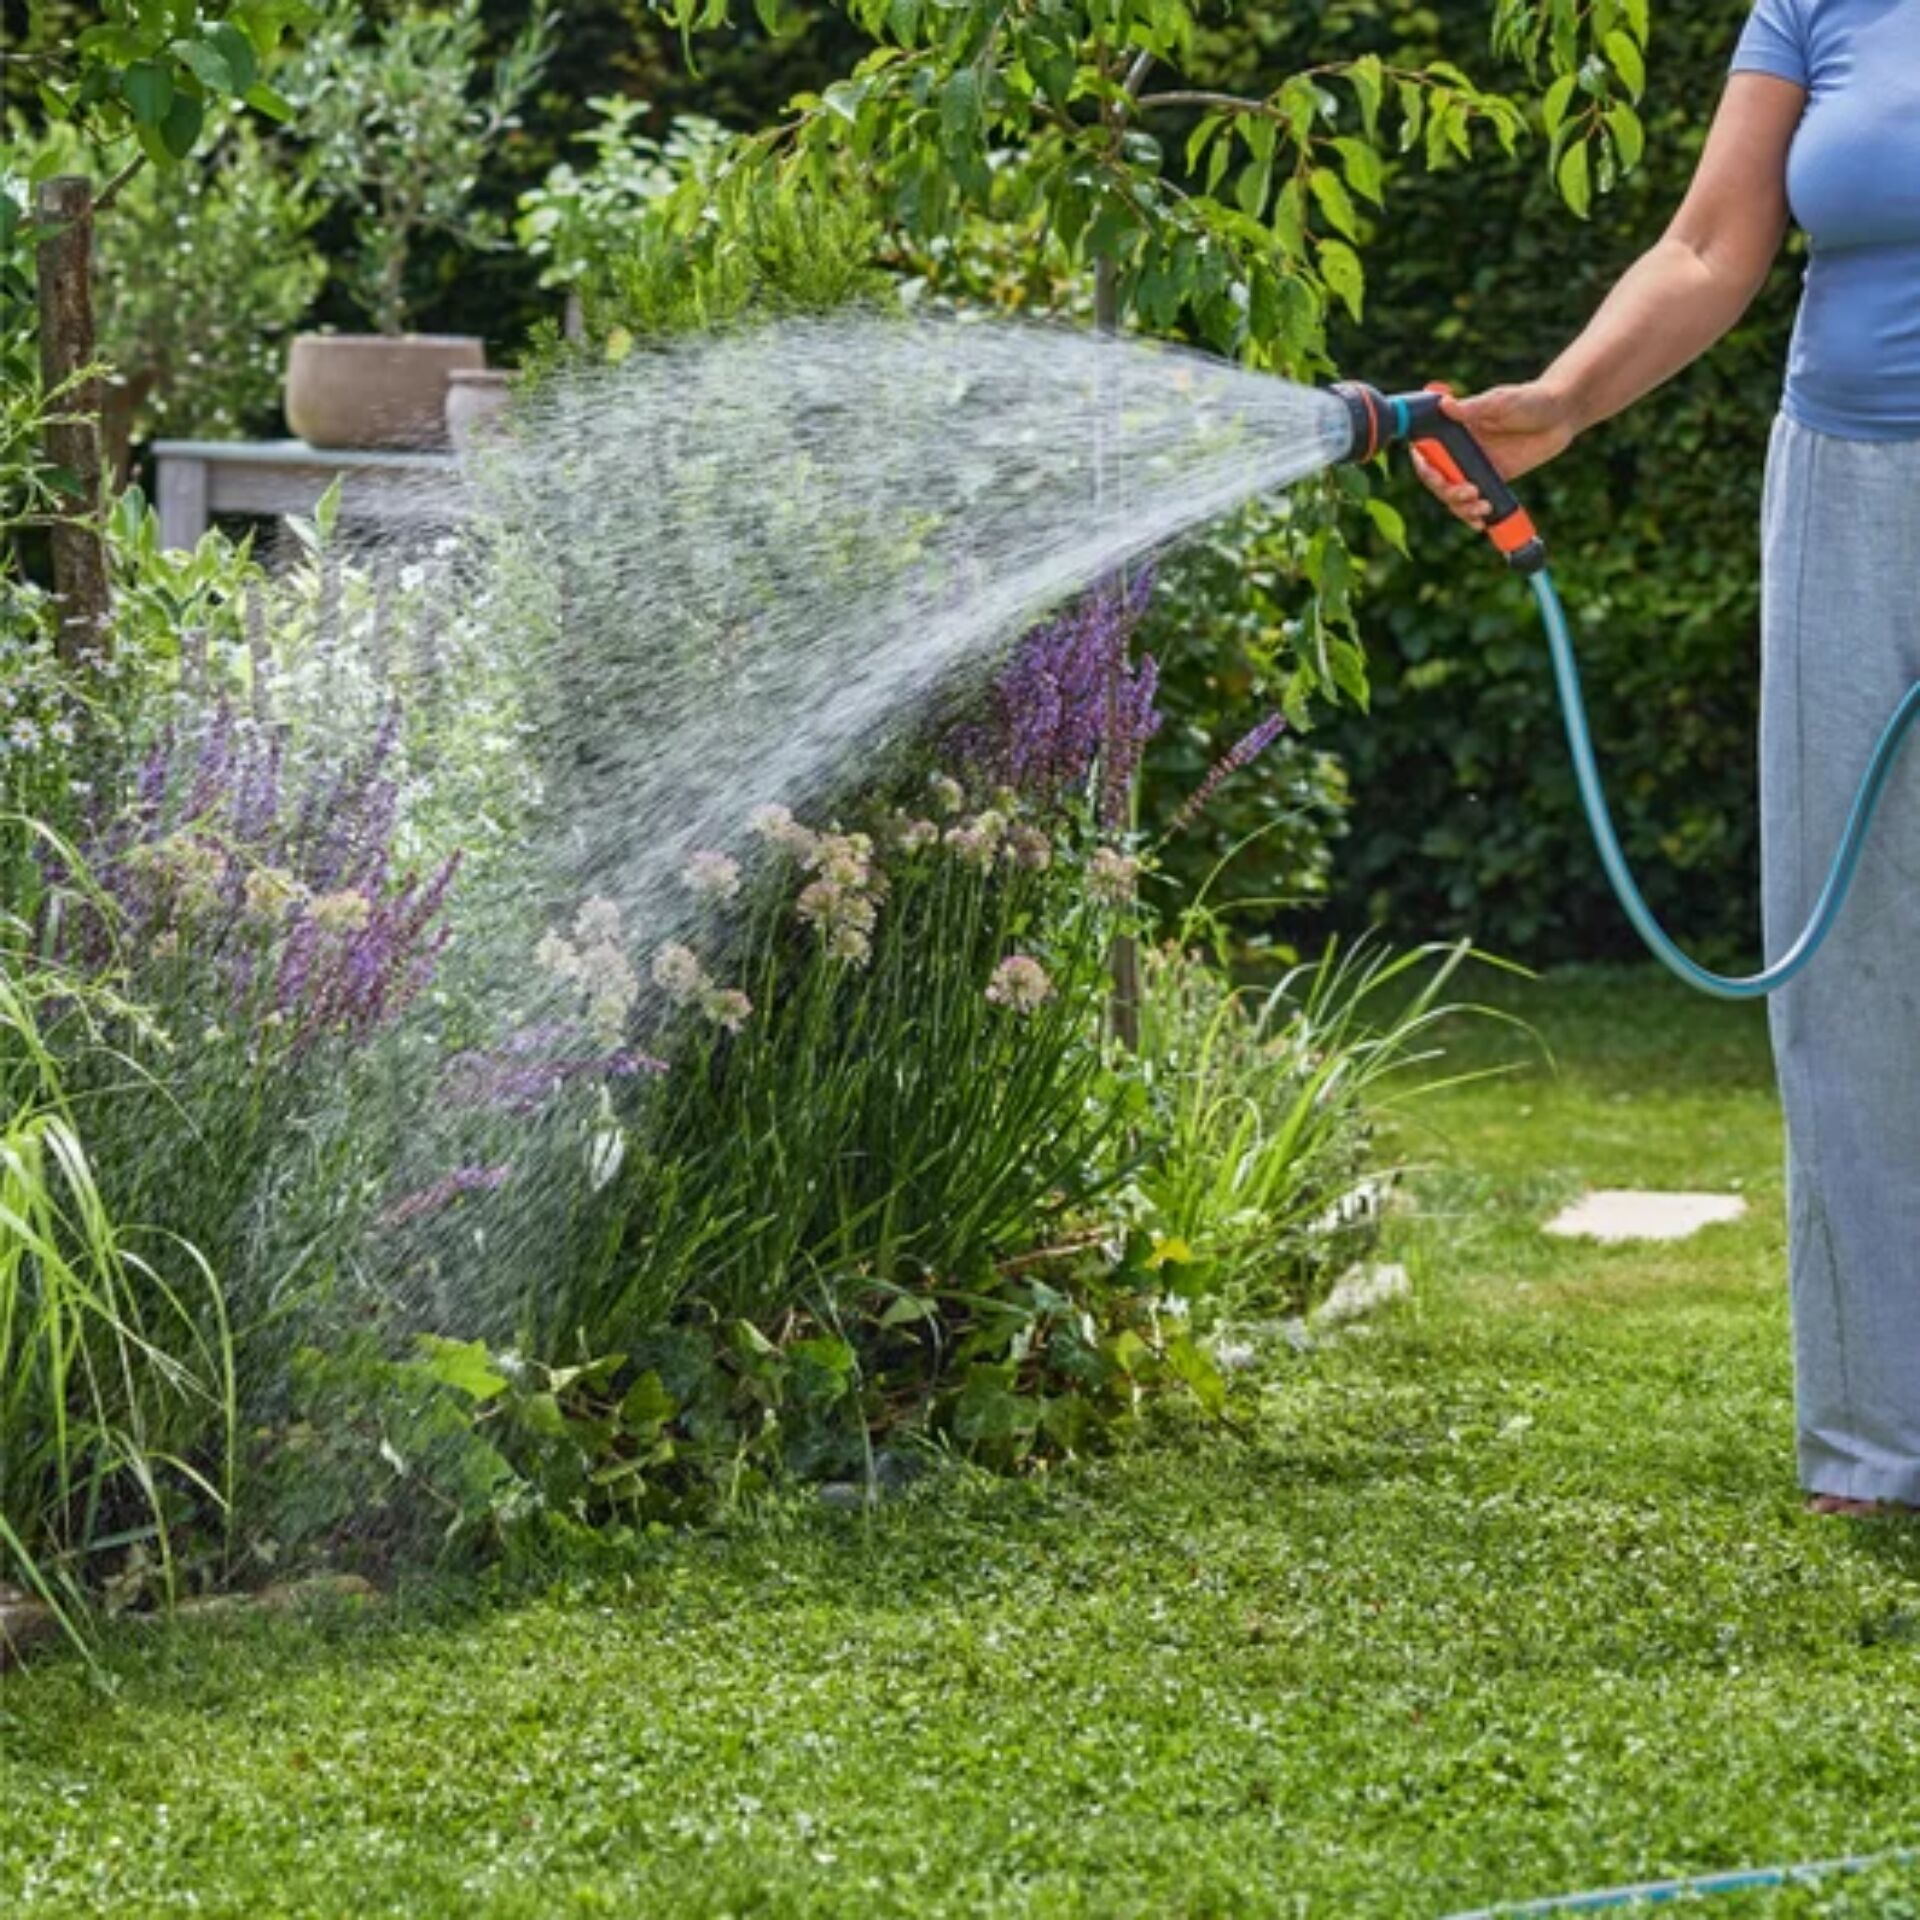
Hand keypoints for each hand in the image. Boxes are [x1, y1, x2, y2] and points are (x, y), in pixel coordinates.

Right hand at [1411, 383, 1578, 527]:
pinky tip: (1481, 522)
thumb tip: (1444, 405)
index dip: (1424, 466)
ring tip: (1482, 507)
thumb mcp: (1502, 402)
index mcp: (1456, 430)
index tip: (1436, 475)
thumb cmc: (1532, 400)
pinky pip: (1475, 502)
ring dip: (1460, 507)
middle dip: (1447, 491)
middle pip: (1437, 479)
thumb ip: (1474, 408)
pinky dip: (1473, 516)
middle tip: (1468, 492)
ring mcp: (1476, 467)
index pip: (1426, 452)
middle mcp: (1461, 450)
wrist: (1562, 415)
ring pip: (1453, 496)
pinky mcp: (1493, 480)